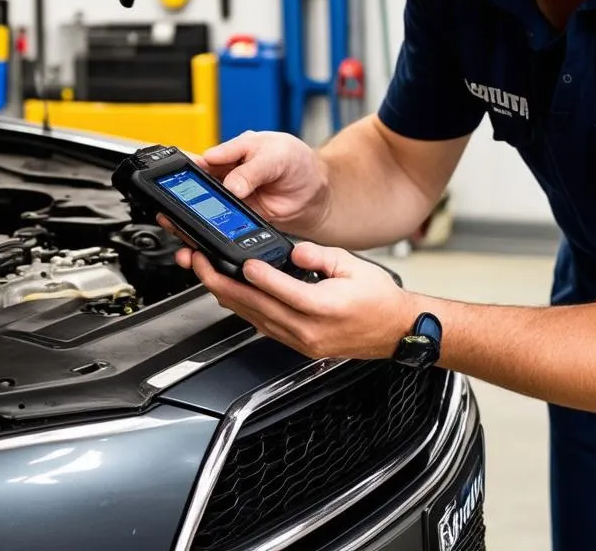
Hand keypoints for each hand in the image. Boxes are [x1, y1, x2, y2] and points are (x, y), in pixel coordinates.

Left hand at [172, 239, 417, 361]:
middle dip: (221, 283)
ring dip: (226, 296)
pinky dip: (243, 309)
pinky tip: (231, 295)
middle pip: (255, 307)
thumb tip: (295, 251)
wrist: (396, 331)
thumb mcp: (353, 266)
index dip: (258, 276)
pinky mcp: (297, 345)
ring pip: (253, 319)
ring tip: (205, 274)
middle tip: (199, 263)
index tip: (241, 262)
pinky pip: (262, 326)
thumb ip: (320, 255)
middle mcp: (308, 330)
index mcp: (323, 308)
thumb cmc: (379, 300)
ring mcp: (300, 341)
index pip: (282, 291)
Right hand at [193, 130, 330, 238]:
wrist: (314, 192)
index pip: (204, 158)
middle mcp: (227, 172)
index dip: (189, 169)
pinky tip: (206, 234)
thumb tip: (231, 185)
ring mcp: (231, 196)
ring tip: (184, 222)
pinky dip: (211, 229)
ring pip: (204, 205)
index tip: (182, 181)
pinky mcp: (238, 216)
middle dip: (185, 194)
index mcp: (233, 150)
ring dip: (194, 214)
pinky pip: (220, 223)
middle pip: (198, 184)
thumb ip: (253, 170)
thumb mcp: (277, 156)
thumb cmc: (297, 162)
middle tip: (176, 204)